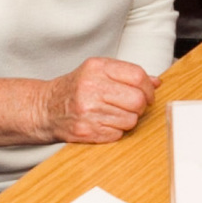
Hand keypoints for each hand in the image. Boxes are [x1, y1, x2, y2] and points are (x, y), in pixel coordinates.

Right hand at [41, 57, 158, 143]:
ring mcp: (88, 111)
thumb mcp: (97, 72)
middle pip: (137, 100)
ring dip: (128, 120)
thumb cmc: (74, 89)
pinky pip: (118, 134)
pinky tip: (104, 124)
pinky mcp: (86, 131)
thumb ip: (126, 74)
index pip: (137, 76)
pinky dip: (116, 131)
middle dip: (140, 106)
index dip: (148, 88)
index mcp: (96, 68)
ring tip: (113, 115)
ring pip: (131, 119)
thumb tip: (156, 82)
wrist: (44, 108)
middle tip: (132, 107)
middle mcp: (91, 88)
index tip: (147, 94)